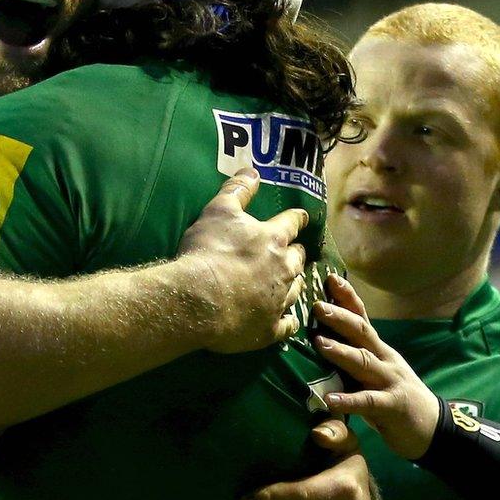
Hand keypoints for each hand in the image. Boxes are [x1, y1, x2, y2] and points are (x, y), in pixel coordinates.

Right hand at [175, 170, 308, 353]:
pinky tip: (286, 320)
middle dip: (297, 254)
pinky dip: (288, 321)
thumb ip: (237, 190)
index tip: (301, 217)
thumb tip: (253, 170)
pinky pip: (288, 325)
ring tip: (289, 284)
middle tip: (293, 253)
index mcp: (273, 239)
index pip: (292, 223)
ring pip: (297, 290)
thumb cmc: (207, 251)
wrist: (198, 299)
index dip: (296, 219)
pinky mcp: (270, 328)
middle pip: (299, 259)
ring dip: (294, 285)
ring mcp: (279, 301)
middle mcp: (283, 269)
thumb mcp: (218, 211)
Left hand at [310, 272, 439, 459]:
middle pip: (362, 333)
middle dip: (340, 317)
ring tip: (319, 343)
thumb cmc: (395, 395)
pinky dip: (349, 400)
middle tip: (317, 305)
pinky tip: (330, 400)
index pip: (362, 318)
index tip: (329, 277)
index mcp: (379, 349)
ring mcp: (390, 382)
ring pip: (364, 362)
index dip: (347, 298)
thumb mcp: (376, 369)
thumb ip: (354, 353)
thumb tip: (322, 334)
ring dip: (342, 352)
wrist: (432, 428)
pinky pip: (368, 402)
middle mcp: (385, 360)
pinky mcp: (391, 407)